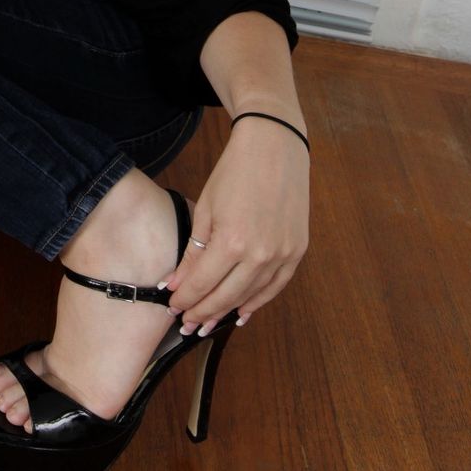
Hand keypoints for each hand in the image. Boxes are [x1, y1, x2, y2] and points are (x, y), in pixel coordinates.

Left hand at [160, 115, 309, 333]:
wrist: (274, 147)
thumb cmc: (234, 172)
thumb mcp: (206, 209)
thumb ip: (193, 252)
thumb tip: (174, 284)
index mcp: (232, 241)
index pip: (202, 284)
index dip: (185, 298)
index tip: (172, 306)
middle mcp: (260, 254)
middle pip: (225, 296)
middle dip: (202, 312)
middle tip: (186, 323)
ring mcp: (283, 254)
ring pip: (250, 297)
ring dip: (227, 312)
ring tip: (208, 324)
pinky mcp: (297, 251)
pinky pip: (276, 287)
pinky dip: (258, 302)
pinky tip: (241, 313)